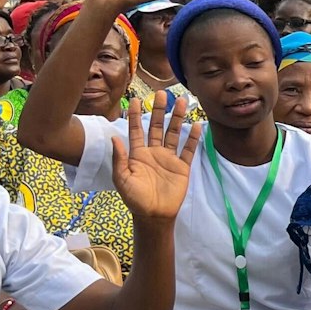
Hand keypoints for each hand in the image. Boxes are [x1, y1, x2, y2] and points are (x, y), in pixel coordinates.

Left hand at [111, 91, 201, 222]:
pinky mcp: (182, 167)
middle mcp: (154, 152)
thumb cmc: (135, 199)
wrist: (154, 215)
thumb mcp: (122, 179)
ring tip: (182, 102)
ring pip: (174, 133)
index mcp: (138, 154)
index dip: (137, 115)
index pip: (137, 130)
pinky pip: (188, 150)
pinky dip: (192, 138)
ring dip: (177, 118)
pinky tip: (195, 125)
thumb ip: (120, 159)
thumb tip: (115, 137)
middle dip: (159, 110)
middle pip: (157, 126)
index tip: (136, 100)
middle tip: (161, 94)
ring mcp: (169, 158)